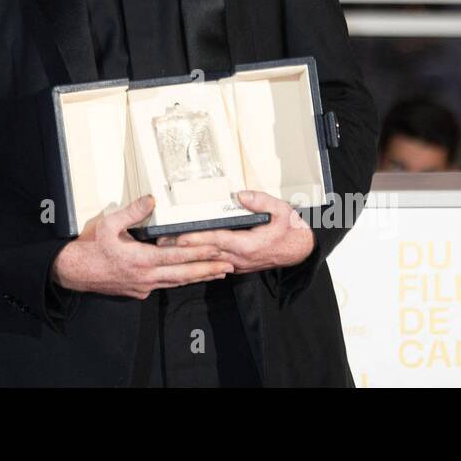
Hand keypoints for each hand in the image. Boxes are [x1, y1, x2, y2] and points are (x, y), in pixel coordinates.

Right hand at [50, 195, 233, 298]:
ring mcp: (144, 286)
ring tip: (217, 273)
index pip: (178, 255)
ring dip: (198, 277)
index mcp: (141, 259)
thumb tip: (151, 200)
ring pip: (177, 282)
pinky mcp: (139, 291)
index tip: (216, 249)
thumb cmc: (91, 248)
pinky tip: (189, 276)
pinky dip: (180, 280)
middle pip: (184, 273)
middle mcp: (146, 276)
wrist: (76, 272)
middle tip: (229, 266)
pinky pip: (165, 285)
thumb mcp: (109, 224)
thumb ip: (132, 212)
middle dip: (208, 269)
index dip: (199, 252)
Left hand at [155, 190, 314, 274]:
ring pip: (208, 260)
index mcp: (249, 245)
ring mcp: (238, 264)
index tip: (181, 237)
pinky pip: (214, 262)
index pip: (218, 241)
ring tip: (166, 247)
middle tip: (161, 243)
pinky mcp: (236, 265)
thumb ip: (261, 201)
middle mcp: (241, 258)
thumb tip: (242, 195)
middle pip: (206, 252)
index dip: (198, 239)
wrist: (299, 249)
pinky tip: (184, 256)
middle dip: (183, 248)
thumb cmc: (290, 230)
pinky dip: (198, 260)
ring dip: (187, 255)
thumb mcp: (281, 210)